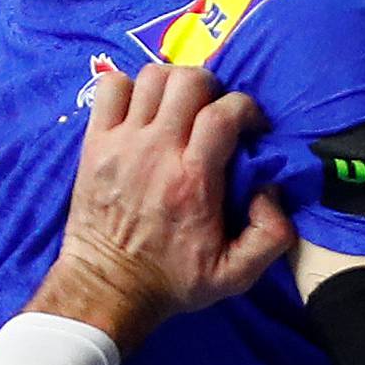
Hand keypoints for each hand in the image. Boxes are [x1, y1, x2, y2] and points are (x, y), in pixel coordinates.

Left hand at [27, 65, 293, 350]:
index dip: (247, 109)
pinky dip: (128, 88)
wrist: (107, 287)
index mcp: (194, 179)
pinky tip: (140, 111)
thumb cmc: (172, 280)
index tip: (250, 128)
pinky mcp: (94, 143)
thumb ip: (270, 235)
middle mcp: (156, 151)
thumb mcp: (236, 275)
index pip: (224, 112)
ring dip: (172, 84)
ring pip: (151, 76)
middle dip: (211, 88)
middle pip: (188, 81)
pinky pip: (109, 86)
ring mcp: (121, 142)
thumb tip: (271, 189)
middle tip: (213, 114)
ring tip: (179, 109)